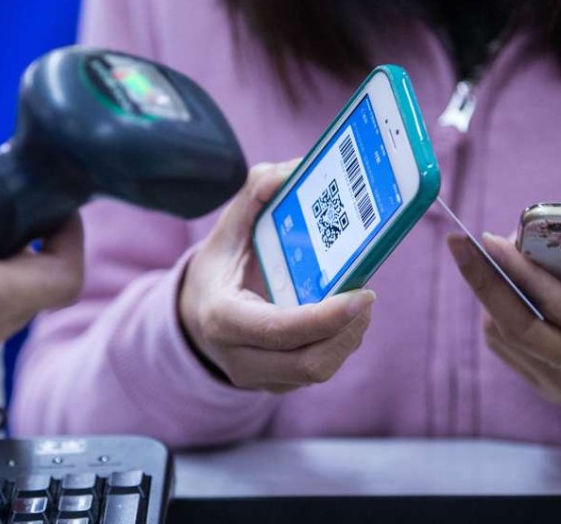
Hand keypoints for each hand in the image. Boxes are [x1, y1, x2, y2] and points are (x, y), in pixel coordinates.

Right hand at [179, 162, 375, 392]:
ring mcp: (257, 377)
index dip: (324, 318)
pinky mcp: (276, 385)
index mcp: (221, 317)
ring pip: (317, 372)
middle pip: (307, 363)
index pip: (278, 329)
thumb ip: (254, 194)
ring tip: (358, 304)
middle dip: (347, 331)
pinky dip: (337, 344)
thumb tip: (287, 174)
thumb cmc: (219, 267)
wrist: (195, 315)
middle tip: (366, 296)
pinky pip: (315, 372)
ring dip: (347, 338)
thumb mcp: (227, 227)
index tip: (362, 294)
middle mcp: (238, 356)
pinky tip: (344, 317)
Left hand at [447, 232, 560, 423]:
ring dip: (486, 296)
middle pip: (520, 325)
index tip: (494, 240)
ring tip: (480, 258)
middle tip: (458, 242)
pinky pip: (510, 353)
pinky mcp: (552, 393)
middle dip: (482, 280)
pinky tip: (496, 289)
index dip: (525, 274)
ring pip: (507, 339)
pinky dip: (496, 318)